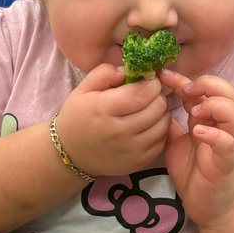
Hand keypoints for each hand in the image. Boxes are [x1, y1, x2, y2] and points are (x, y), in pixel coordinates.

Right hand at [55, 63, 169, 177]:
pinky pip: (161, 142)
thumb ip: (104, 73)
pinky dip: (159, 130)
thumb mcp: (83, 89)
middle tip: (150, 93)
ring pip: (163, 124)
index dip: (151, 83)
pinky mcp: (138, 163)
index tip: (148, 80)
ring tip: (150, 108)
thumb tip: (129, 69)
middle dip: (158, 95)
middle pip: (156, 107)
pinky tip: (149, 124)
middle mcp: (119, 132)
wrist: (70, 154)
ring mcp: (130, 150)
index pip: (142, 92)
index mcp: (104, 109)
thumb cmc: (77, 117)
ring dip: (162, 112)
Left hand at [159, 69, 233, 226]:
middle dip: (209, 84)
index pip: (203, 90)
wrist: (211, 206)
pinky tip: (199, 132)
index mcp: (208, 120)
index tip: (163, 74)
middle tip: (186, 88)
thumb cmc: (194, 173)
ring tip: (194, 111)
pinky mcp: (227, 162)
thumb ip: (168, 124)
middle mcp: (222, 127)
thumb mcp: (175, 143)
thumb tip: (150, 105)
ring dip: (215, 106)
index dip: (185, 79)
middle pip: (230, 93)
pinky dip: (216, 134)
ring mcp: (228, 143)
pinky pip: (228, 143)